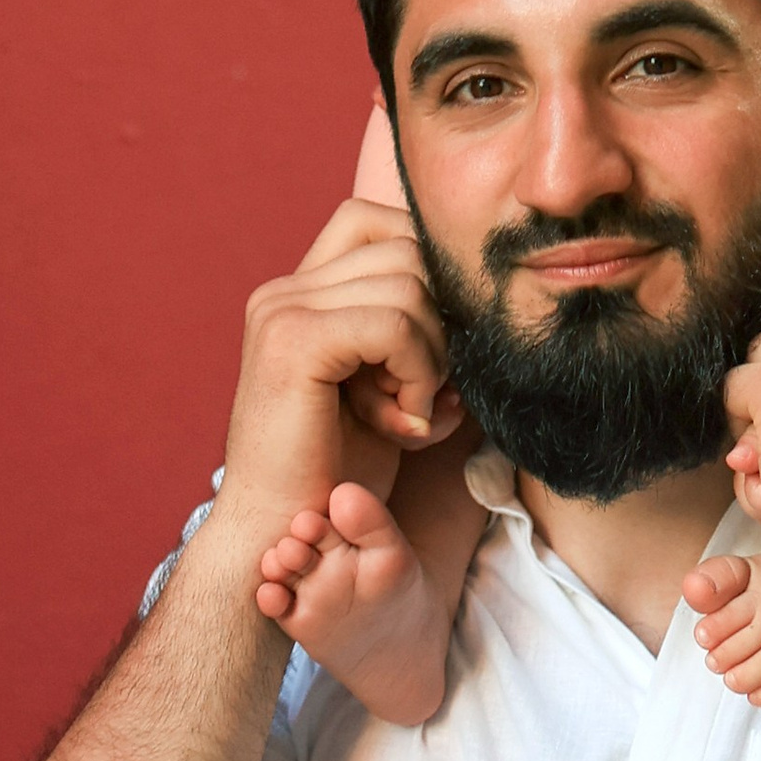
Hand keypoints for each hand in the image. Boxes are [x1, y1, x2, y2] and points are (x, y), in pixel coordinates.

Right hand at [215, 200, 451, 550]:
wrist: (282, 538)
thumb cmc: (338, 477)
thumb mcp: (384, 391)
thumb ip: (413, 337)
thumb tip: (478, 302)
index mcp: (297, 295)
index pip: (379, 222)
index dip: (425, 269)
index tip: (430, 349)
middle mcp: (282, 292)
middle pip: (405, 248)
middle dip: (435, 321)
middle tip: (419, 394)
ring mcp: (282, 311)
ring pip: (408, 283)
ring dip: (430, 356)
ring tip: (406, 413)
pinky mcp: (294, 341)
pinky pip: (394, 323)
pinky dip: (418, 372)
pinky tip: (404, 421)